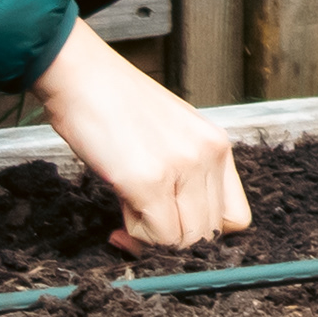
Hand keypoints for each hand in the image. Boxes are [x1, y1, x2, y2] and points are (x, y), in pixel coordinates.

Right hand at [37, 20, 251, 248]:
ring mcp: (183, 168)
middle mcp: (209, 155)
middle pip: (211, 235)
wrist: (81, 75)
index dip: (203, 232)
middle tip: (140, 223)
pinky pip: (157, 237)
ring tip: (128, 210)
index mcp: (217, 144)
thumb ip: (183, 178)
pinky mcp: (149, 180)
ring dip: (153, 239)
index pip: (236, 218)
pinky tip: (119, 214)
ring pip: (186, 241)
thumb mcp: (168, 136)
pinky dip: (135, 237)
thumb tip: (172, 230)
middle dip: (173, 239)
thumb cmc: (115, 104)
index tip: (174, 228)